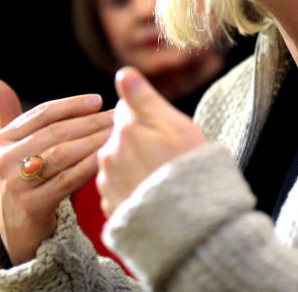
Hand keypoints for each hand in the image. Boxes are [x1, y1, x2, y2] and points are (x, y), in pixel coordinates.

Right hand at [0, 78, 112, 264]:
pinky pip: (68, 179)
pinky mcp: (32, 206)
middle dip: (89, 121)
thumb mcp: (12, 149)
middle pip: (55, 132)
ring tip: (117, 133)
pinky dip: (90, 166)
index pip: (42, 114)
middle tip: (116, 115)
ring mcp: (15, 184)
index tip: (99, 100)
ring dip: (94, 140)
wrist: (19, 233)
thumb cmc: (23, 182)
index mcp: (1, 140)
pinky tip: (108, 157)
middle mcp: (3, 160)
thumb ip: (8, 115)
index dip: (72, 105)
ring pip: (63, 153)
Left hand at [97, 67, 206, 217]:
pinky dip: (131, 188)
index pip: (127, 107)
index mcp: (126, 127)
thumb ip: (144, 97)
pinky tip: (151, 195)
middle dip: (138, 140)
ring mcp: (108, 181)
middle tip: (166, 156)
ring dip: (133, 165)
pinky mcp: (110, 206)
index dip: (148, 116)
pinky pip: (118, 188)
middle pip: (121, 135)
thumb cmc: (189, 170)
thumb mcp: (176, 125)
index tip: (165, 131)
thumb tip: (122, 73)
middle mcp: (109, 152)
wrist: (189, 224)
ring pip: (118, 161)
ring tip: (160, 178)